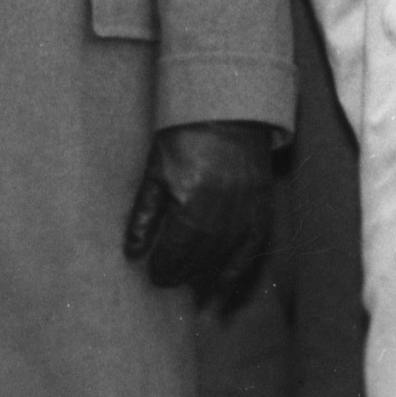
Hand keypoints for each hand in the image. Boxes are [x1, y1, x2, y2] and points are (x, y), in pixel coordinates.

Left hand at [124, 120, 283, 314]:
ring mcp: (246, 213)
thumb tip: (132, 252)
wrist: (229, 110)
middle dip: (181, 273)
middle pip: (198, 259)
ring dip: (204, 275)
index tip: (153, 274)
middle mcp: (222, 214)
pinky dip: (238, 272)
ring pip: (223, 258)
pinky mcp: (262, 208)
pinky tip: (225, 286)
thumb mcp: (156, 171)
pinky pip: (252, 251)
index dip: (162, 267)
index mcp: (192, 204)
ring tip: (189, 283)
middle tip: (167, 279)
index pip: (175, 252)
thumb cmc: (185, 136)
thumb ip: (144, 214)